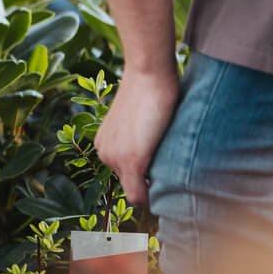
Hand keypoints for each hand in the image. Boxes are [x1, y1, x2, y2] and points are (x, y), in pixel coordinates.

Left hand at [95, 67, 180, 208]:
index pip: (123, 174)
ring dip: (153, 185)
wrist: (148, 74)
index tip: (160, 169)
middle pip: (130, 183)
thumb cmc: (150, 90)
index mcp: (105, 143)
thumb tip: (154, 149)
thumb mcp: (139, 117)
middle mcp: (104, 153)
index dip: (144, 174)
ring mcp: (114, 158)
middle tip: (167, 164)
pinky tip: (167, 191)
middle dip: (148, 179)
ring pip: (136, 189)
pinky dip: (149, 199)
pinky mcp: (130, 161)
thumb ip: (139, 136)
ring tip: (169, 165)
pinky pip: (138, 196)